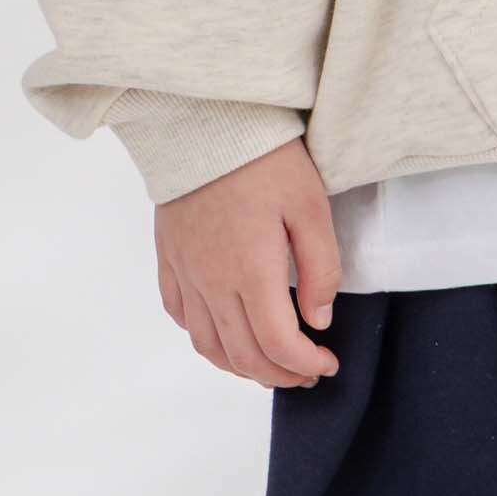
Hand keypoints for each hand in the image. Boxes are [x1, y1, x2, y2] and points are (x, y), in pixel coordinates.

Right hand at [155, 136, 343, 387]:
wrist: (204, 120)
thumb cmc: (265, 158)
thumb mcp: (311, 206)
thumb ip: (321, 268)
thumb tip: (319, 319)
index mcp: (250, 272)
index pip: (277, 345)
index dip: (306, 364)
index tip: (328, 363)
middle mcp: (212, 283)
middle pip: (242, 356)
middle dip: (279, 374)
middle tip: (307, 371)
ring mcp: (185, 272)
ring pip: (207, 345)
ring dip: (240, 367)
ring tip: (269, 364)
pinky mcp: (168, 256)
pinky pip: (179, 314)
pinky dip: (204, 337)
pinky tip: (224, 331)